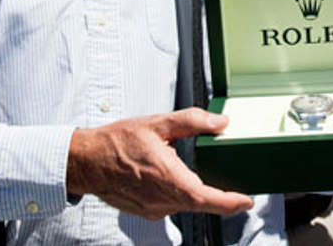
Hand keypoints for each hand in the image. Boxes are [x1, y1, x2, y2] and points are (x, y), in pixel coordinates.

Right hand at [66, 108, 252, 218]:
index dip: (229, 203)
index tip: (246, 200)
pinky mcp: (145, 211)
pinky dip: (182, 197)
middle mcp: (160, 198)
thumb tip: (219, 123)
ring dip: (201, 197)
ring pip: (186, 206)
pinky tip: (180, 182)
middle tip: (238, 192)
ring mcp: (152, 208)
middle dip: (222, 199)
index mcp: (166, 176)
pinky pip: (172, 207)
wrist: (86, 161)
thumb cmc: (116, 142)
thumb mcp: (157, 123)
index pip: (205, 198)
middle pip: (200, 204)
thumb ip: (191, 121)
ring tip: (214, 185)